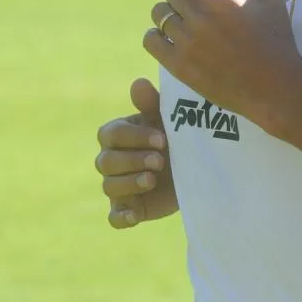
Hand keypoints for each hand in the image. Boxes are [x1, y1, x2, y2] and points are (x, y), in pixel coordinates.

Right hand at [95, 77, 177, 229]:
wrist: (194, 168)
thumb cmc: (176, 137)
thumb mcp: (167, 119)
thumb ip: (151, 104)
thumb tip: (138, 83)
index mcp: (115, 135)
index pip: (111, 134)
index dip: (134, 137)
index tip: (162, 139)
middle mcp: (110, 160)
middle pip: (106, 162)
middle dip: (133, 161)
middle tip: (161, 160)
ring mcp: (117, 186)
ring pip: (109, 187)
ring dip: (129, 183)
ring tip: (153, 179)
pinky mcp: (127, 209)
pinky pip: (114, 218)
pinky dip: (122, 218)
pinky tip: (135, 215)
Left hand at [143, 0, 301, 127]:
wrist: (274, 88)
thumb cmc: (276, 39)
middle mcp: (201, 17)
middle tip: (200, 5)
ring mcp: (187, 43)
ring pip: (159, 13)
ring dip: (171, 12)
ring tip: (188, 22)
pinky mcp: (179, 66)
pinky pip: (151, 40)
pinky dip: (157, 35)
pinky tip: (174, 38)